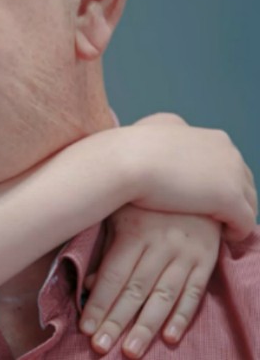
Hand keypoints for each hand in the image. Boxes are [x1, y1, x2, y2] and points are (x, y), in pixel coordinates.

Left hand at [79, 206, 219, 357]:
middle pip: (135, 290)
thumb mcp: (120, 216)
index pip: (113, 275)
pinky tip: (168, 337)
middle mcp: (161, 245)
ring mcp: (186, 254)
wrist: (195, 183)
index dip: (99, 303)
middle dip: (117, 321)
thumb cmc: (146, 202)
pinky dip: (181, 316)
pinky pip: (194, 293)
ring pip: (163, 296)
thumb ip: (106, 249)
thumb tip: (87, 284)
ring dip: (146, 327)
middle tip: (102, 347)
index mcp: (135, 232)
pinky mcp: (206, 261)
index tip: (86, 327)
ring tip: (130, 350)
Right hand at [120, 113, 255, 240]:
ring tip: (224, 230)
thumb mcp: (151, 135)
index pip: (228, 162)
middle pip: (243, 180)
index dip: (219, 181)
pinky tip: (225, 238)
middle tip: (220, 217)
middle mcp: (227, 149)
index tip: (207, 196)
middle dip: (234, 198)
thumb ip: (166, 142)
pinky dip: (238, 232)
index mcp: (211, 137)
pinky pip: (245, 221)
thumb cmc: (128, 151)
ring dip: (238, 216)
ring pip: (248, 201)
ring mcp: (231, 172)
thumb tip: (160, 153)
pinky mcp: (229, 197)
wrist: (126, 159)